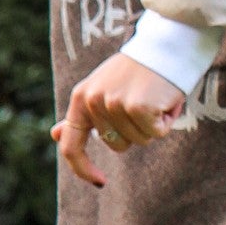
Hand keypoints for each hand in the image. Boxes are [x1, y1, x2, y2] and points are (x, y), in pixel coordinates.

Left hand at [52, 53, 187, 187]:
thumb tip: (56, 135)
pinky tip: (166, 98)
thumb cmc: (138, 70)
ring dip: (153, 124)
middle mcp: (93, 101)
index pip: (71, 145)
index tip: (100, 183)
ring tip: (155, 95)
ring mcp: (114, 103)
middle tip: (144, 100)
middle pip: (117, 146)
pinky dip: (166, 121)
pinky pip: (156, 133)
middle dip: (136, 131)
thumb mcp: (103, 89)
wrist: (170, 42)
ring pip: (139, 140)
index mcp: (81, 97)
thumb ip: (82, 115)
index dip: (82, 169)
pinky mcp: (138, 106)